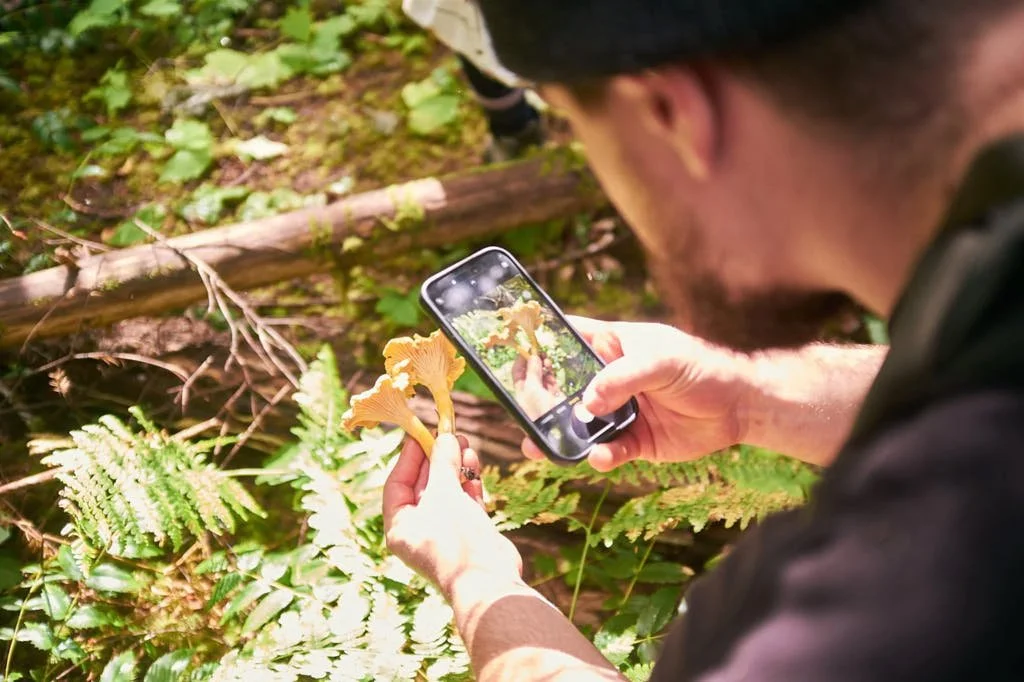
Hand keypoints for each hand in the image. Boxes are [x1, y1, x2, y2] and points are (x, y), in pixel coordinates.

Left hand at [383, 433, 522, 596]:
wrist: (490, 581)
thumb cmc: (456, 539)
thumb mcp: (444, 494)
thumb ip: (442, 463)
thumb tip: (443, 438)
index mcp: (400, 527)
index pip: (397, 484)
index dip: (409, 457)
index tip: (421, 434)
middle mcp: (419, 531)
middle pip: (424, 486)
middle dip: (437, 459)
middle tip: (449, 435)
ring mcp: (445, 533)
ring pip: (447, 492)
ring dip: (455, 467)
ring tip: (465, 443)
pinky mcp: (469, 534)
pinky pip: (464, 502)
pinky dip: (469, 484)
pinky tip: (474, 465)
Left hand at [512, 353, 564, 419]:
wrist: (556, 426)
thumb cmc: (538, 409)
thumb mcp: (532, 388)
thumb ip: (533, 371)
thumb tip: (533, 356)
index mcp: (520, 390)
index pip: (518, 372)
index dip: (522, 360)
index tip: (528, 349)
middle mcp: (530, 392)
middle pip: (531, 372)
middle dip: (536, 362)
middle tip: (541, 353)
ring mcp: (543, 394)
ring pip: (543, 376)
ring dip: (545, 368)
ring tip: (547, 362)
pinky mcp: (555, 396)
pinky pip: (552, 382)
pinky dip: (552, 376)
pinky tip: (552, 372)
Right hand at [522, 317, 752, 470]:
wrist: (738, 406)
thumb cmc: (699, 367)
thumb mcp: (661, 360)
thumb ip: (622, 378)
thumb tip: (587, 404)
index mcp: (610, 346)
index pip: (567, 339)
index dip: (540, 345)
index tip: (514, 356)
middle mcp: (608, 379)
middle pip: (564, 389)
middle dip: (540, 402)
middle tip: (520, 413)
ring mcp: (619, 412)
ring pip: (579, 426)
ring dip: (561, 437)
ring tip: (540, 447)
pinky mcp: (634, 442)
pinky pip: (607, 451)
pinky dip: (600, 457)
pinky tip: (599, 457)